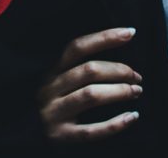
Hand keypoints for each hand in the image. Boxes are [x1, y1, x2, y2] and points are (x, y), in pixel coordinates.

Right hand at [39, 27, 143, 141]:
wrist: (29, 136)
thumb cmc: (57, 102)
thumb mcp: (62, 80)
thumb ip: (82, 66)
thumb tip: (121, 43)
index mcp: (52, 71)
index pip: (78, 46)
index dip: (105, 37)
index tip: (130, 32)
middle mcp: (49, 89)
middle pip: (89, 70)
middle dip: (119, 70)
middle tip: (137, 77)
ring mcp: (53, 113)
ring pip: (90, 95)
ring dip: (119, 91)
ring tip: (136, 91)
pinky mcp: (59, 136)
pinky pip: (90, 130)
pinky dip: (115, 124)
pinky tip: (132, 116)